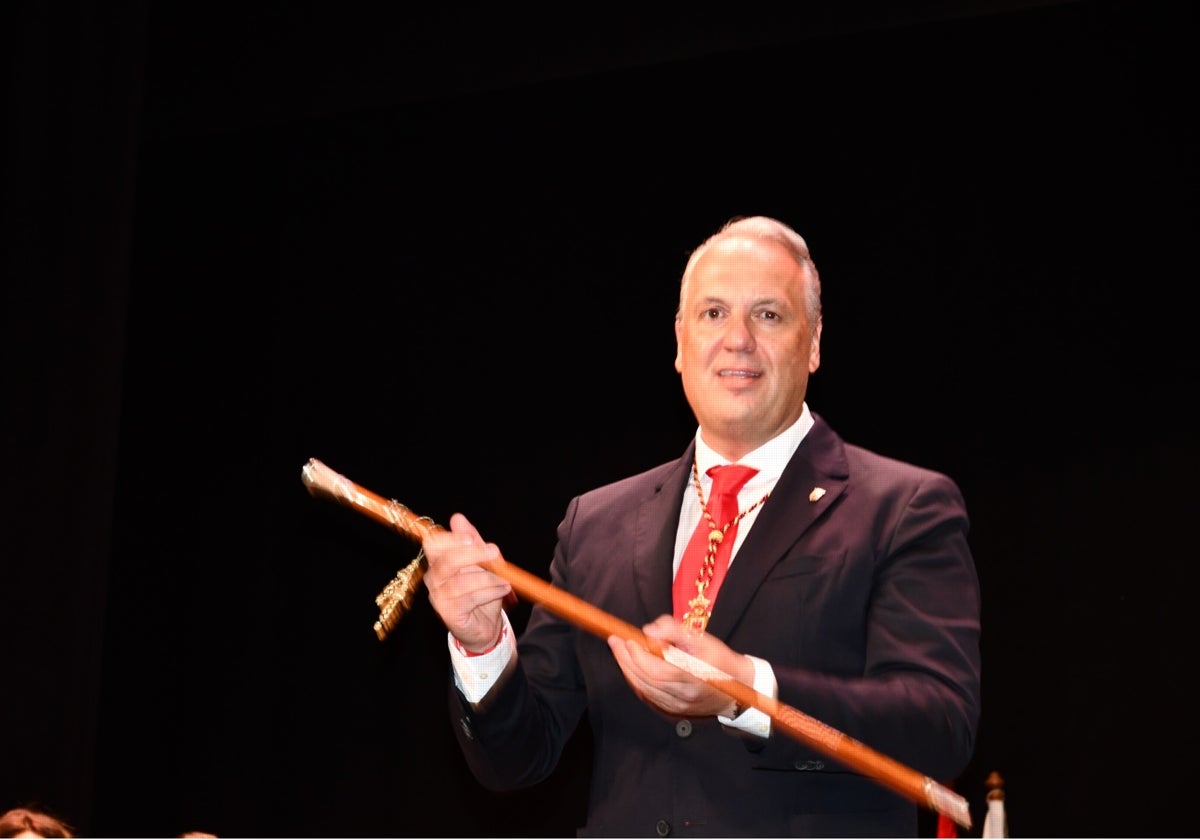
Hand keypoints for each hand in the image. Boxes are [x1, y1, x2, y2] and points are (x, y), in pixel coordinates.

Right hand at [421, 512, 512, 650]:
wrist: (485, 624)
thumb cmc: (482, 589)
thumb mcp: (481, 562)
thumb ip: (472, 541)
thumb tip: (457, 518)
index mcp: (439, 561)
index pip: (433, 544)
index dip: (451, 539)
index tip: (470, 538)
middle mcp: (434, 578)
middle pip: (446, 561)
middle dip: (473, 555)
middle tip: (494, 552)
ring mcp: (439, 597)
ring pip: (461, 582)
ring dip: (488, 578)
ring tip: (506, 579)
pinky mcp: (449, 614)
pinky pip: (470, 599)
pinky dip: (490, 592)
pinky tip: (503, 589)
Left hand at [608, 615, 755, 717]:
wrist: (739, 689)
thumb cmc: (720, 660)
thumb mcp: (702, 639)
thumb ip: (674, 630)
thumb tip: (648, 630)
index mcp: (692, 677)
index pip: (656, 670)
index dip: (637, 655)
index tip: (626, 638)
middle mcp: (683, 695)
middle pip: (645, 680)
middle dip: (626, 659)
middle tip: (615, 641)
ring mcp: (677, 706)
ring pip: (644, 689)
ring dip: (627, 670)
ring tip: (619, 651)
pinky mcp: (674, 711)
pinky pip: (648, 696)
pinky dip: (636, 681)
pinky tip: (630, 667)